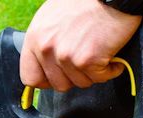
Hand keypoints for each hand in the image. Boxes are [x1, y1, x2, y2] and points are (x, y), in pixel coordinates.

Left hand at [20, 0, 141, 90]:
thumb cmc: (87, 3)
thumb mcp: (53, 17)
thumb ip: (45, 40)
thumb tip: (44, 64)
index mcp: (35, 37)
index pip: (30, 77)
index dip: (47, 82)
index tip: (59, 77)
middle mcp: (46, 48)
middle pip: (58, 84)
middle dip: (75, 77)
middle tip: (86, 61)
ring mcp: (65, 55)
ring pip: (80, 83)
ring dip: (93, 72)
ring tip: (100, 52)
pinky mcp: (86, 60)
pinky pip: (99, 78)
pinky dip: (110, 70)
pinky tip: (112, 56)